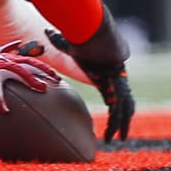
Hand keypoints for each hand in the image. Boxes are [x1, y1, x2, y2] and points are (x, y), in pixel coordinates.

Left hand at [0, 32, 58, 127]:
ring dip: (43, 70)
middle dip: (30, 78)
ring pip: (28, 62)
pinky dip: (43, 66)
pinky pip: (30, 60)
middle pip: (17, 69)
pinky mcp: (12, 58)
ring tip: (56, 80)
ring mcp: (7, 59)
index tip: (4, 111)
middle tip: (42, 89)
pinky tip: (54, 76)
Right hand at [49, 17, 133, 142]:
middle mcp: (117, 84)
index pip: (114, 92)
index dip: (114, 102)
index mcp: (107, 75)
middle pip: (124, 104)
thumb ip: (60, 43)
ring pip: (124, 111)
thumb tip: (47, 31)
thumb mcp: (71, 47)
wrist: (99, 45)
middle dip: (124, 118)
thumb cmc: (85, 45)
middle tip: (121, 132)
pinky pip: (118, 113)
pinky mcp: (118, 93)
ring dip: (121, 126)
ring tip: (118, 138)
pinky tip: (114, 136)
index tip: (112, 108)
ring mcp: (120, 89)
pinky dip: (116, 125)